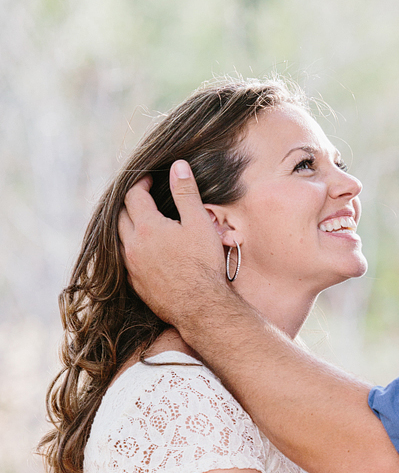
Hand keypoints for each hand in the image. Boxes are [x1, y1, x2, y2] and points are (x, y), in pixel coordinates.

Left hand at [117, 163, 229, 326]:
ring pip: (119, 238)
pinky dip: (131, 248)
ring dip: (127, 226)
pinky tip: (144, 250)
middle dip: (129, 203)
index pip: (133, 196)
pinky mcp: (135, 283)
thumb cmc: (203, 264)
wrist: (201, 306)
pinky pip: (125, 259)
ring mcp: (131, 266)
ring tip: (141, 221)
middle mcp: (132, 245)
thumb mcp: (200, 223)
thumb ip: (186, 193)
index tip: (149, 178)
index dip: (140, 183)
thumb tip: (178, 166)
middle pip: (120, 216)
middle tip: (143, 198)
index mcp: (147, 227)